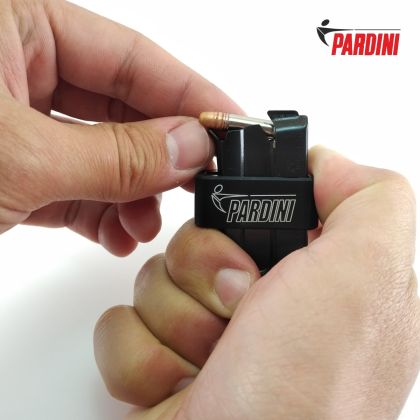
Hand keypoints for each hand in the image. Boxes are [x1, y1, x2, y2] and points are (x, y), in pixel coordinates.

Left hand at [0, 0, 239, 254]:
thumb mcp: (22, 157)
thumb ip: (114, 155)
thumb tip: (190, 148)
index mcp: (15, 29)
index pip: (129, 58)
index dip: (189, 95)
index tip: (233, 127)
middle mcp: (17, 71)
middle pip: (120, 111)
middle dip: (162, 156)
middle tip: (201, 183)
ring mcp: (17, 125)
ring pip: (100, 156)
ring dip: (131, 196)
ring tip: (145, 224)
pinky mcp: (14, 172)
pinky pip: (72, 188)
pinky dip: (99, 215)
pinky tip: (117, 235)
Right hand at [94, 147, 418, 418]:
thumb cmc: (307, 392)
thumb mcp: (368, 274)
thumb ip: (368, 200)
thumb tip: (324, 163)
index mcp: (308, 281)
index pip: (257, 207)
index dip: (244, 211)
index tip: (248, 244)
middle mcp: (260, 309)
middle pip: (197, 238)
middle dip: (207, 273)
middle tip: (238, 313)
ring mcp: (206, 338)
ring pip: (155, 279)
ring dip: (177, 323)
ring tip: (211, 365)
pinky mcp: (160, 365)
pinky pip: (121, 325)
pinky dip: (145, 360)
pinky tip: (181, 391)